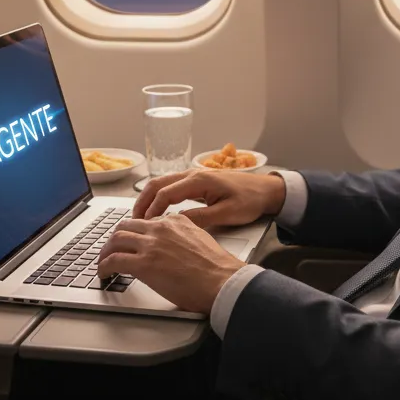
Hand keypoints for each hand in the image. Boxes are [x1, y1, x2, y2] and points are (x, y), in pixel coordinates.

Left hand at [97, 215, 244, 313]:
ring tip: (103, 262)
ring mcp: (151, 245)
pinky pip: (113, 260)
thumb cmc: (217, 268)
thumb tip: (172, 247)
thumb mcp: (200, 239)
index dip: (134, 232)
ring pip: (116, 239)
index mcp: (175, 221)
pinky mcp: (144, 264)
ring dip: (105, 251)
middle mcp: (160, 228)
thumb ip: (183, 236)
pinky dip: (103, 266)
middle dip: (115, 238)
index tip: (130, 242)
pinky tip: (103, 273)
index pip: (145, 221)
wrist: (222, 281)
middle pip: (125, 226)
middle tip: (111, 250)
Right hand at [131, 169, 285, 227]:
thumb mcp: (226, 214)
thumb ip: (200, 218)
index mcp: (199, 180)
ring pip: (162, 183)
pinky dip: (158, 197)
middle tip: (132, 221)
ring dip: (148, 198)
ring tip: (140, 217)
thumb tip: (175, 224)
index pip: (165, 193)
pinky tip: (156, 212)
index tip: (143, 226)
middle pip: (157, 184)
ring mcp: (194, 176)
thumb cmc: (250, 201)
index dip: (152, 210)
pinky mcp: (197, 181)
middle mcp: (193, 174)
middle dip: (142, 202)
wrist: (266, 190)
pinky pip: (170, 186)